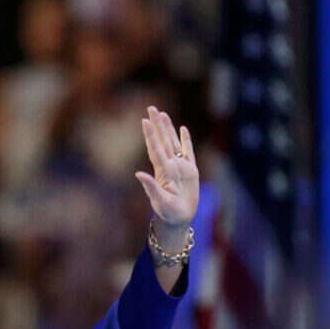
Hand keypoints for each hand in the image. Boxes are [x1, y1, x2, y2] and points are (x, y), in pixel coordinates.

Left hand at [134, 105, 198, 233]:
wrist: (178, 220)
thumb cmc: (167, 213)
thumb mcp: (159, 201)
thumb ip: (151, 187)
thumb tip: (139, 174)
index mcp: (162, 171)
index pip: (155, 148)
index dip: (150, 135)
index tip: (144, 120)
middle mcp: (170, 166)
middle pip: (163, 140)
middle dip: (157, 125)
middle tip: (151, 108)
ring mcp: (180, 167)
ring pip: (173, 142)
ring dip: (168, 129)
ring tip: (163, 114)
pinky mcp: (191, 171)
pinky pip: (188, 152)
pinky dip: (186, 140)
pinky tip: (183, 129)